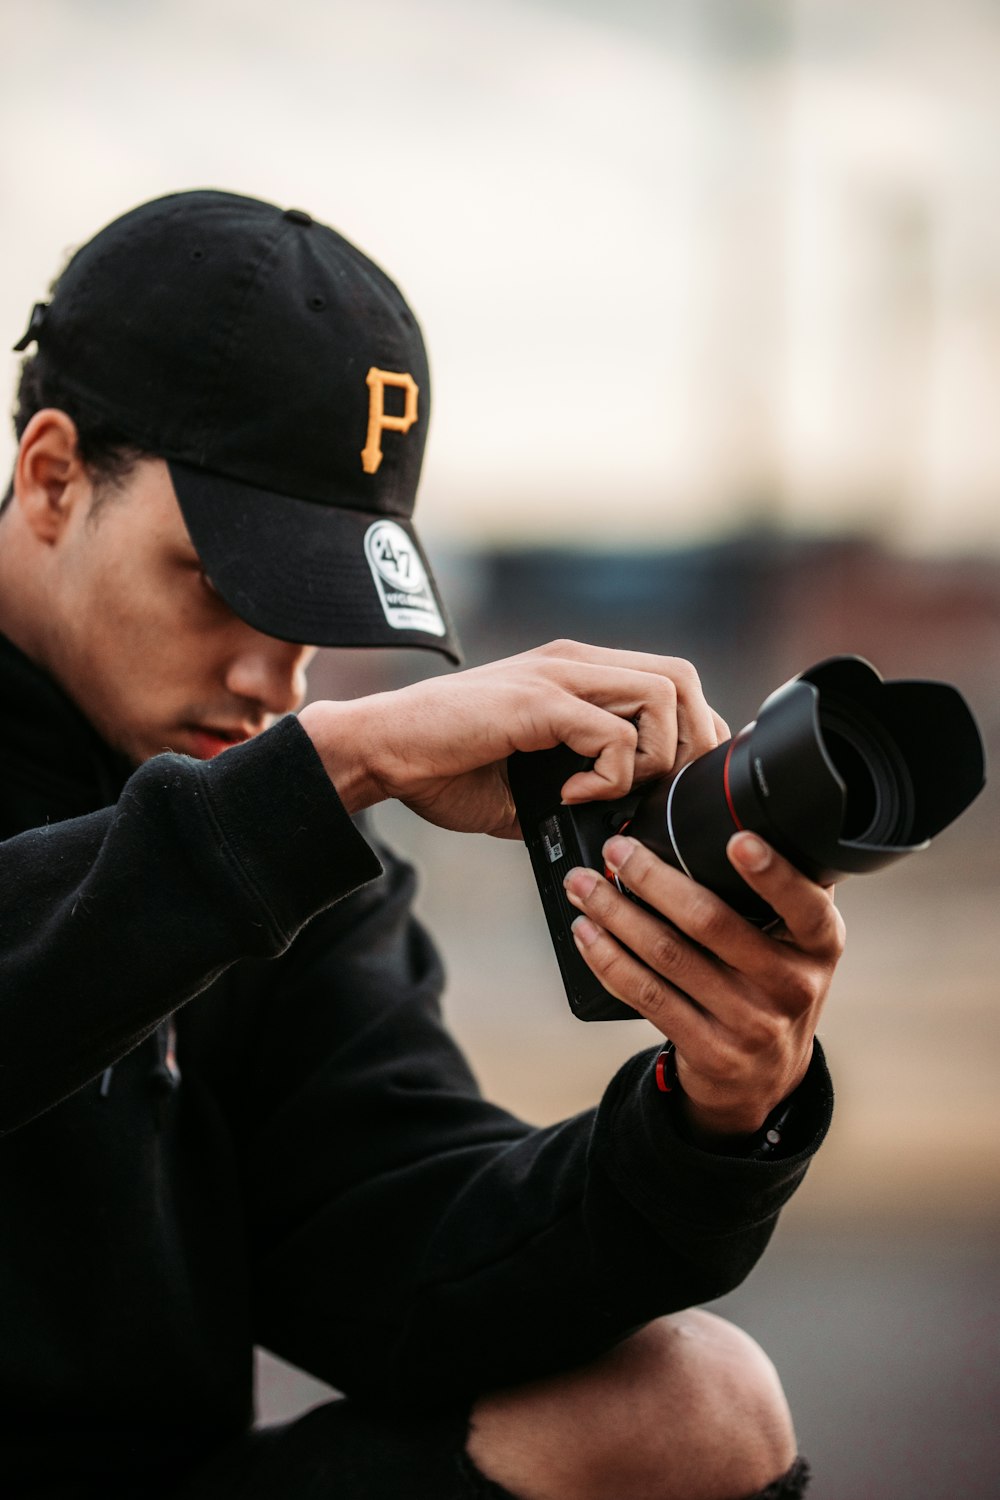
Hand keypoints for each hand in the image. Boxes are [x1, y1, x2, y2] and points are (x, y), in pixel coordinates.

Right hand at [299, 640, 727, 836]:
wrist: (381, 751)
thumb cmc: (447, 768)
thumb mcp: (533, 784)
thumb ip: (583, 791)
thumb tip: (629, 826)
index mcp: (577, 675)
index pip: (671, 684)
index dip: (687, 736)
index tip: (667, 788)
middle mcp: (574, 663)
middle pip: (682, 679)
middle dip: (690, 744)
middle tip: (658, 794)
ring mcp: (557, 675)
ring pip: (663, 695)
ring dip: (652, 758)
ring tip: (609, 792)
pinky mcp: (538, 700)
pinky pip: (614, 736)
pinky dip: (608, 778)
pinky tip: (569, 797)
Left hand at [563, 830, 844, 1141]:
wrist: (766, 1078)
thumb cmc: (774, 985)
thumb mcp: (798, 942)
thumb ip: (779, 892)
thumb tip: (733, 818)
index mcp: (819, 945)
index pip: (804, 905)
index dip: (772, 873)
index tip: (738, 839)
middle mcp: (792, 985)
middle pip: (711, 923)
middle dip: (652, 879)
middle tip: (616, 851)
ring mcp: (750, 1024)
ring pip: (668, 957)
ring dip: (616, 915)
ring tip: (584, 886)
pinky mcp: (709, 1050)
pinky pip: (647, 996)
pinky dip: (609, 960)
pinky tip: (588, 935)